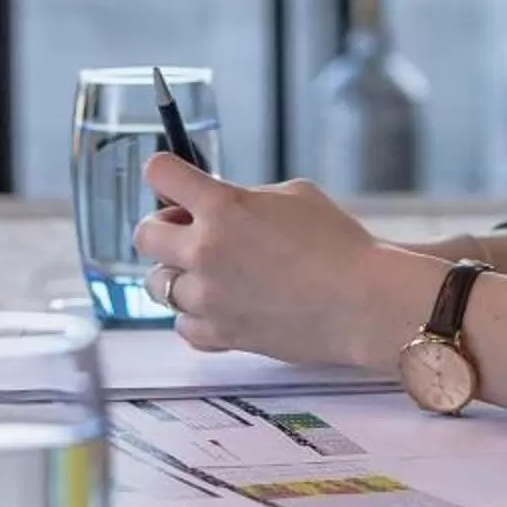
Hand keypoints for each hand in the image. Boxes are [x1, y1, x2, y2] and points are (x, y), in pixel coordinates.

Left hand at [132, 153, 436, 368]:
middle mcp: (205, 251)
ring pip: (157, 284)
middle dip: (164, 227)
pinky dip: (195, 314)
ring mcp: (209, 298)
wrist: (363, 302)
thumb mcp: (293, 195)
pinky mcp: (219, 335)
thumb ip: (244, 196)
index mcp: (223, 207)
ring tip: (212, 271)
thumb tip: (214, 202)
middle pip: (143, 234)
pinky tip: (222, 303)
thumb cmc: (339, 244)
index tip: (172, 179)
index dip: (164, 172)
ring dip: (178, 273)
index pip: (159, 174)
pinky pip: (182, 325)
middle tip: (191, 229)